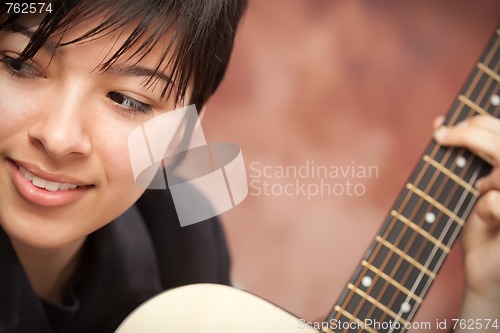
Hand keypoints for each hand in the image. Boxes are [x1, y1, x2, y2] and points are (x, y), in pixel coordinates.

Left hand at [433, 114, 499, 327]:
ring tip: (476, 193)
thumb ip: (456, 158)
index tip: (443, 129)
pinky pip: (497, 202)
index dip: (478, 123)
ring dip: (482, 179)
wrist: (481, 270)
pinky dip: (485, 209)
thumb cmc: (475, 227)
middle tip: (443, 137)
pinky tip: (486, 221)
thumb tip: (438, 121)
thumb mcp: (462, 188)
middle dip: (471, 134)